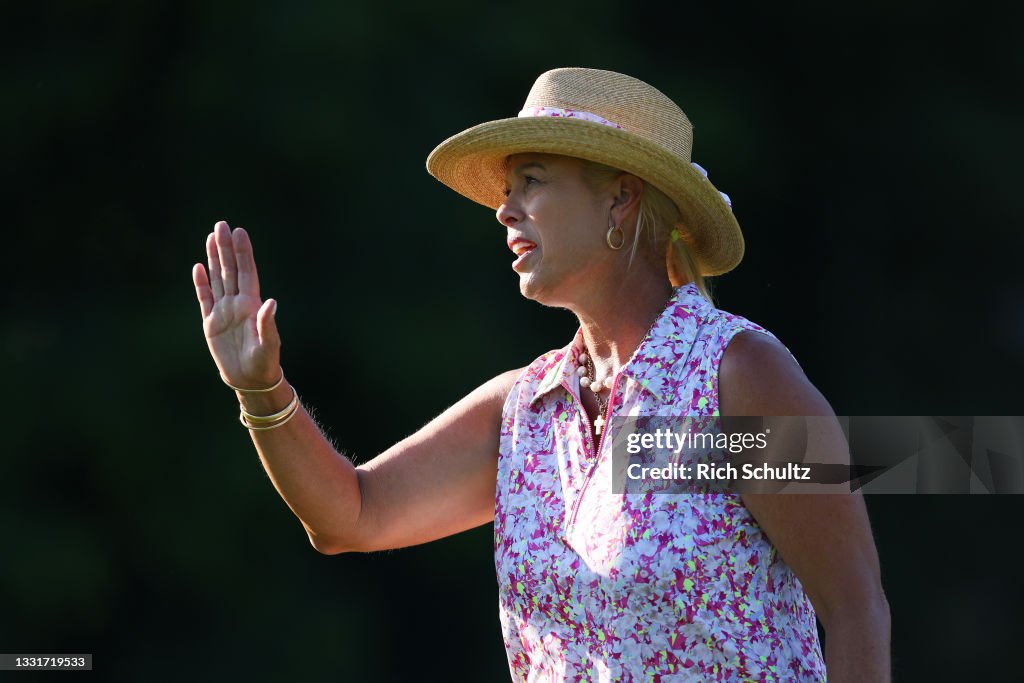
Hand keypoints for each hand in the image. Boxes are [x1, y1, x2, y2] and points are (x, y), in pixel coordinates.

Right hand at [192, 220, 281, 388]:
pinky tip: (198, 267)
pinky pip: (205, 298)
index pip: (246, 272)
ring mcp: (224, 311)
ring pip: (218, 278)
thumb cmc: (264, 362)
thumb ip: (268, 323)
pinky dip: (201, 283)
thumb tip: (271, 302)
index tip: (239, 232)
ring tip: (211, 237)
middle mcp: (237, 303)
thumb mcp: (269, 344)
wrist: (250, 380)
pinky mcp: (211, 323)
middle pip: (230, 269)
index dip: (243, 252)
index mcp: (251, 305)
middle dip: (226, 247)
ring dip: (214, 258)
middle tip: (221, 224)